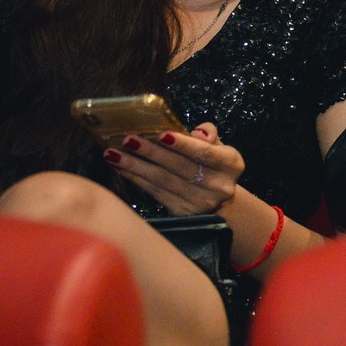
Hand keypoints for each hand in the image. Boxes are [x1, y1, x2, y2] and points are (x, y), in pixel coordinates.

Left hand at [105, 122, 244, 215]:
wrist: (219, 199)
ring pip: (163, 182)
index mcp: (231, 164)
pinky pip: (155, 193)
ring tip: (114, 154)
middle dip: (151, 153)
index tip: (160, 133)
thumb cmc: (213, 163)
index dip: (182, 144)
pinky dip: (137, 180)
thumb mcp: (219, 146)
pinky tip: (122, 169)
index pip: (204, 153)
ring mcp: (200, 203)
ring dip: (136, 167)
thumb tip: (197, 132)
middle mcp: (218, 186)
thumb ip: (208, 134)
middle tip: (128, 140)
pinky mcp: (183, 213)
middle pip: (179, 167)